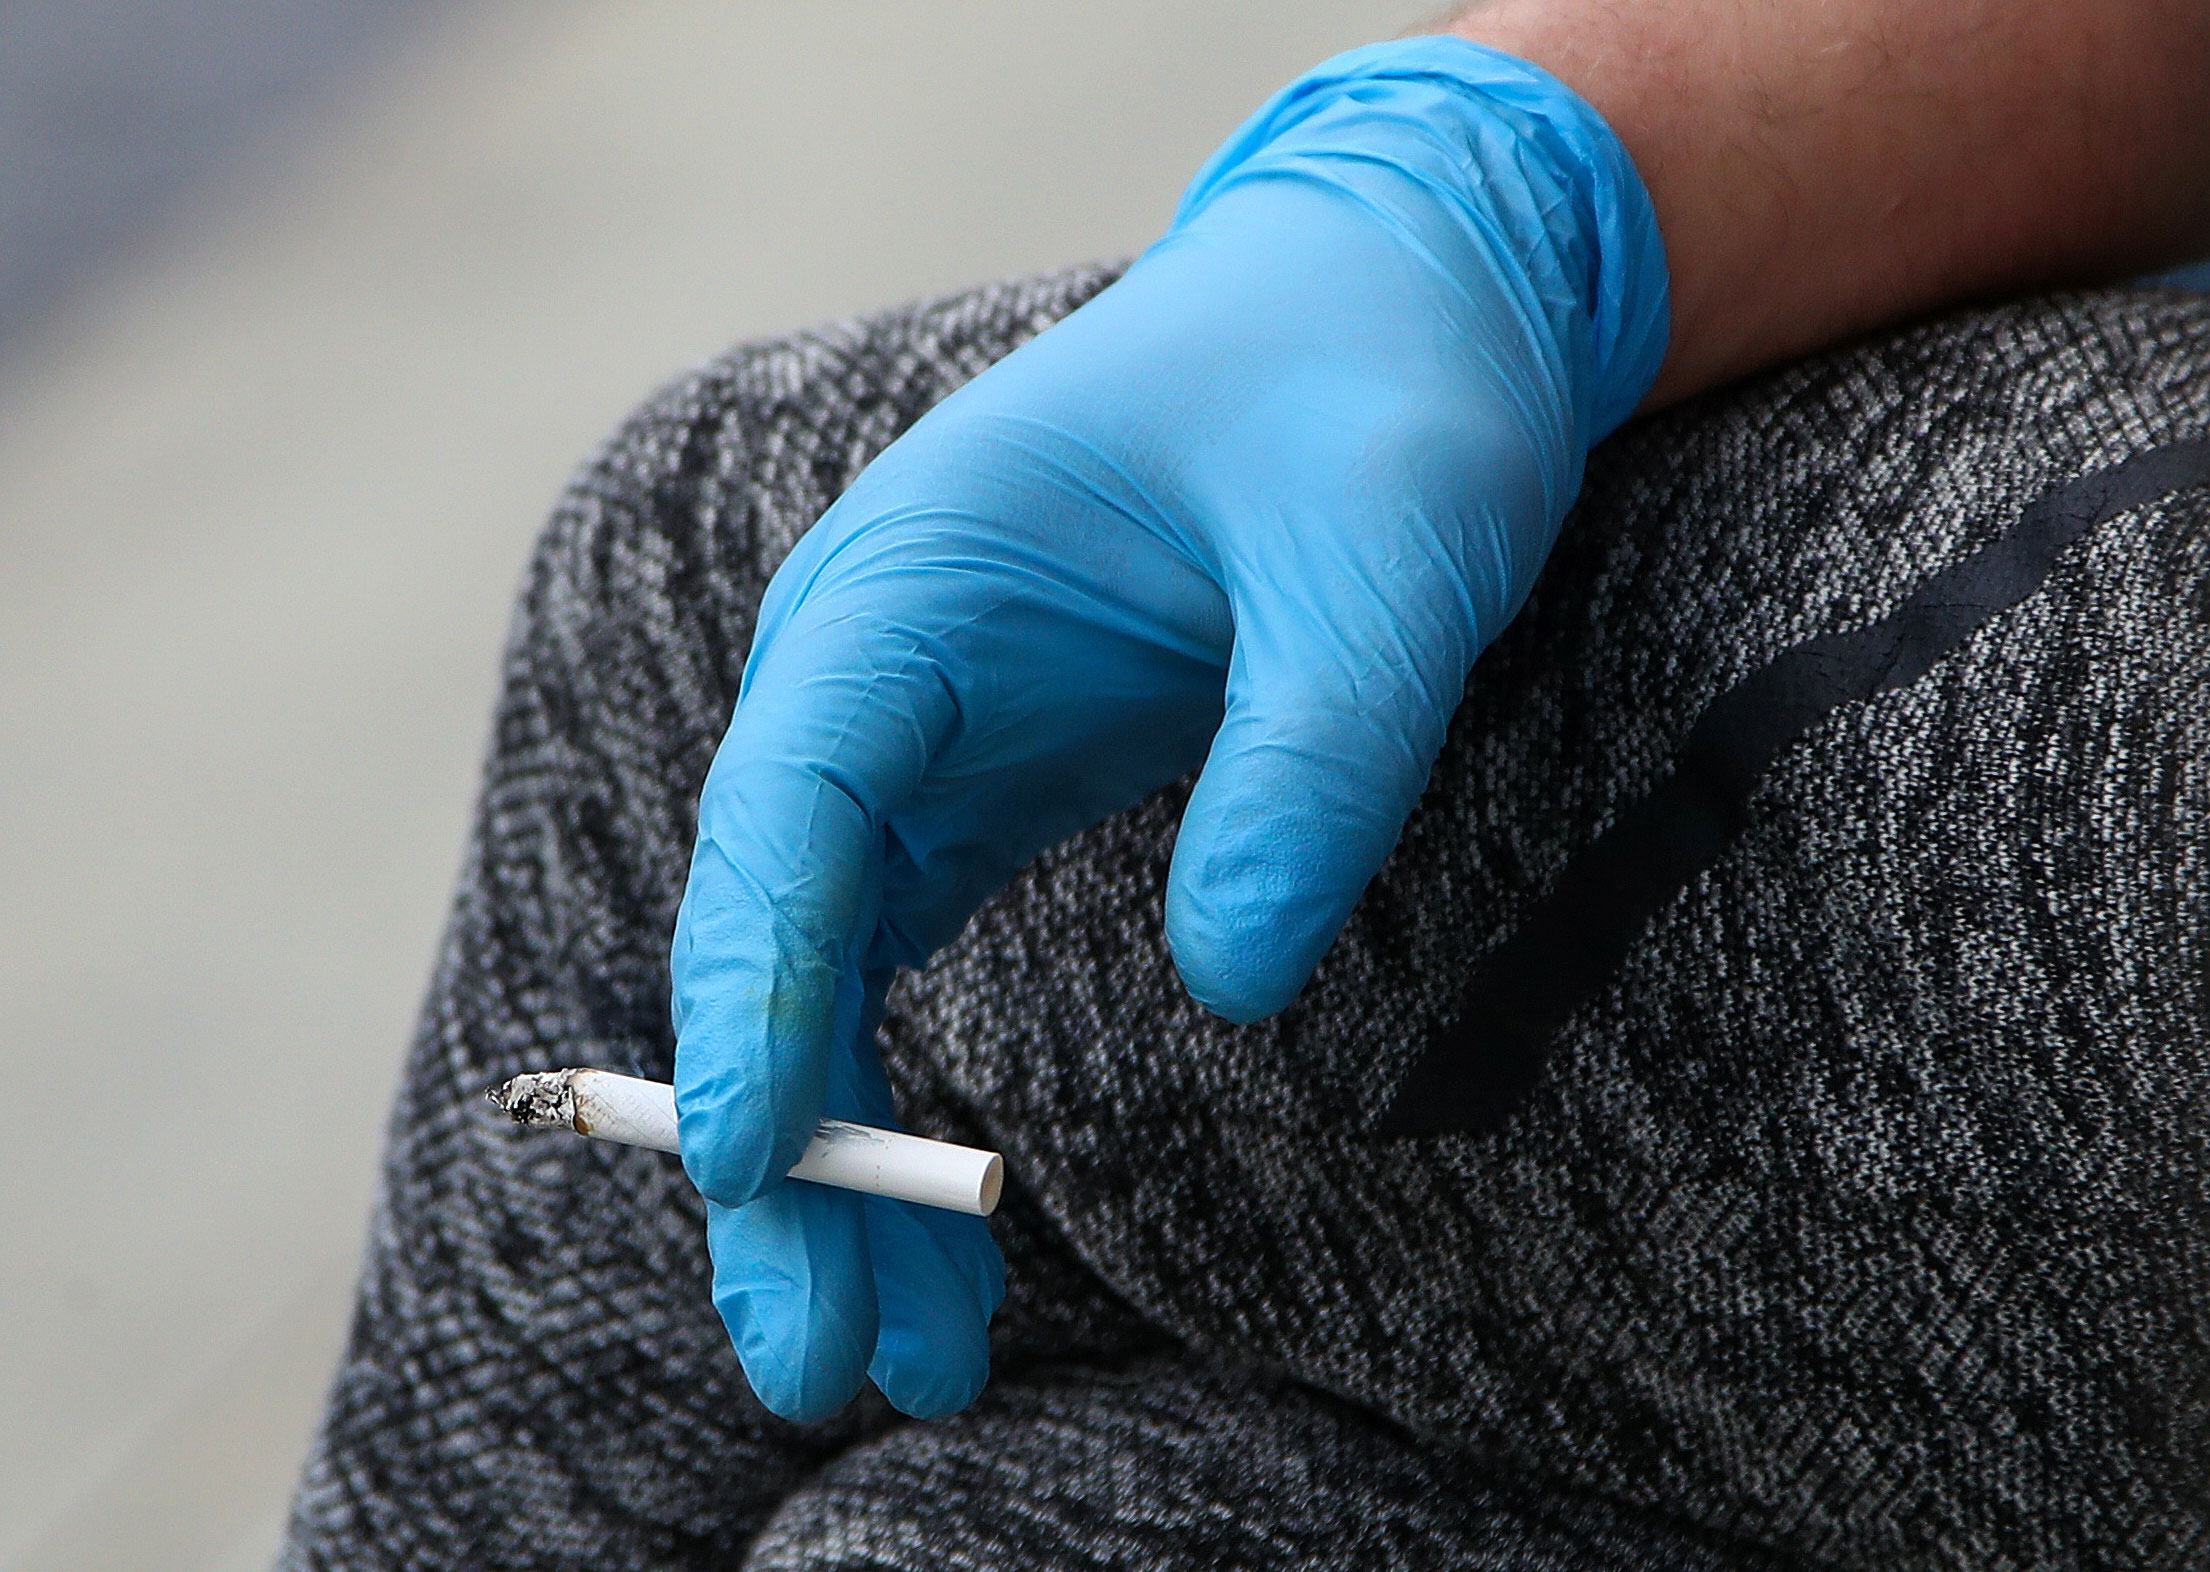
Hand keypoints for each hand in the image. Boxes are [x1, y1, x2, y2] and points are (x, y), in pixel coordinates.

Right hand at [670, 37, 1668, 1421]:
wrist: (1389, 301)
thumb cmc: (1370, 394)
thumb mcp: (1384, 562)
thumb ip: (1310, 760)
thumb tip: (1236, 981)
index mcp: (910, 585)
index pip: (790, 812)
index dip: (756, 996)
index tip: (759, 1166)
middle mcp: (872, 672)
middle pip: (777, 932)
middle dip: (782, 1145)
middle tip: (820, 1352)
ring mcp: (914, 733)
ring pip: (825, 975)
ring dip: (841, 1162)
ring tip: (896, 1355)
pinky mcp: (980, 781)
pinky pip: (897, 962)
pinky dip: (903, 1098)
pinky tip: (943, 1230)